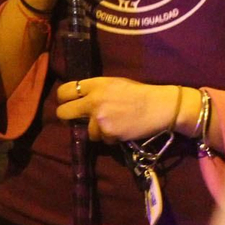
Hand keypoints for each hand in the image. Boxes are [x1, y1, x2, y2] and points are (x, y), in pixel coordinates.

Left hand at [56, 77, 181, 141]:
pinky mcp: (107, 133)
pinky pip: (102, 140)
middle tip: (75, 120)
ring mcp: (99, 118)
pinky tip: (123, 129)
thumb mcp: (116, 84)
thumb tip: (78, 101)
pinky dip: (111, 138)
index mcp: (97, 84)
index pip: (65, 91)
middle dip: (67, 118)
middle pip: (63, 112)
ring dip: (98, 131)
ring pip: (86, 131)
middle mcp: (94, 100)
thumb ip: (97, 91)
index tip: (67, 103)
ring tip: (116, 124)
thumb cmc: (140, 94)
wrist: (160, 107)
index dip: (63, 99)